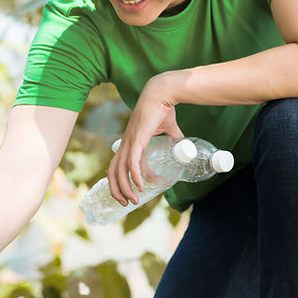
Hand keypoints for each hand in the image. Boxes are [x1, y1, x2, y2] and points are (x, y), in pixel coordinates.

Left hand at [107, 73, 182, 205]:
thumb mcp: (168, 128)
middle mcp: (125, 143)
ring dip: (126, 188)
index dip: (122, 181)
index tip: (135, 192)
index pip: (117, 165)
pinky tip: (140, 186)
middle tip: (127, 204)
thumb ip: (174, 138)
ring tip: (134, 200)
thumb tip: (184, 147)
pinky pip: (132, 162)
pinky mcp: (137, 139)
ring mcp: (129, 141)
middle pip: (113, 171)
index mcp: (128, 142)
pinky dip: (135, 176)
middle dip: (117, 190)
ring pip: (120, 170)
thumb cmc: (163, 108)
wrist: (162, 94)